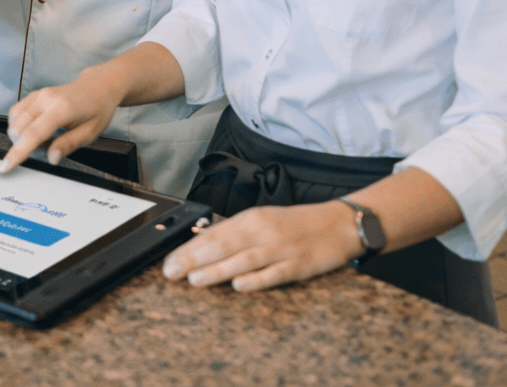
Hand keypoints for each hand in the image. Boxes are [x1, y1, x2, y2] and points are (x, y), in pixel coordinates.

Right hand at [0, 69, 123, 172]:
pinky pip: (16, 112)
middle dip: (22, 146)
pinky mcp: (34, 94)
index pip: (33, 134)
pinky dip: (19, 125)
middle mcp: (46, 99)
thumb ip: (68, 145)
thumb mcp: (90, 132)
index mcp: (62, 109)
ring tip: (43, 139)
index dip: (17, 152)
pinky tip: (35, 130)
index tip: (6, 166)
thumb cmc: (97, 109)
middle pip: (18, 128)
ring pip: (14, 120)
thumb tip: (51, 158)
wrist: (98, 86)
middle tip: (44, 150)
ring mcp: (38, 94)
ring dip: (20, 136)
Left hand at [160, 201, 363, 290]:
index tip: (169, 260)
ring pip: (243, 260)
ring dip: (217, 270)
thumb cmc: (295, 224)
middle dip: (193, 259)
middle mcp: (262, 232)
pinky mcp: (298, 265)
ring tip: (194, 279)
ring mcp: (280, 249)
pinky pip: (273, 274)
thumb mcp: (263, 220)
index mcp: (251, 219)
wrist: (338, 223)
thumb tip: (201, 241)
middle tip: (171, 271)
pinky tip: (238, 286)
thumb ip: (234, 232)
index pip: (213, 234)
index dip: (188, 248)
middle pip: (223, 245)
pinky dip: (255, 280)